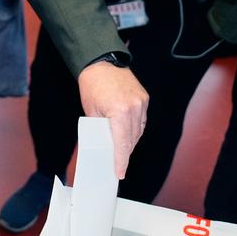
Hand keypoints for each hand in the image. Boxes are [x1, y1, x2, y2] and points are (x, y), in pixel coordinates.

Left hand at [78, 60, 148, 177]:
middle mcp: (134, 108)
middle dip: (125, 153)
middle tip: (117, 165)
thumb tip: (105, 146)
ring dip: (130, 141)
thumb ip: (101, 129)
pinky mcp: (144, 98)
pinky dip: (134, 129)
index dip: (121, 160)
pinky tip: (127, 134)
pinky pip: (141, 120)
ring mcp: (141, 102)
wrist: (101, 62)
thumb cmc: (92, 85)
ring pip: (138, 131)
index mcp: (119, 112)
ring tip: (121, 150)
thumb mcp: (92, 111)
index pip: (122, 143)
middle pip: (132, 139)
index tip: (119, 173)